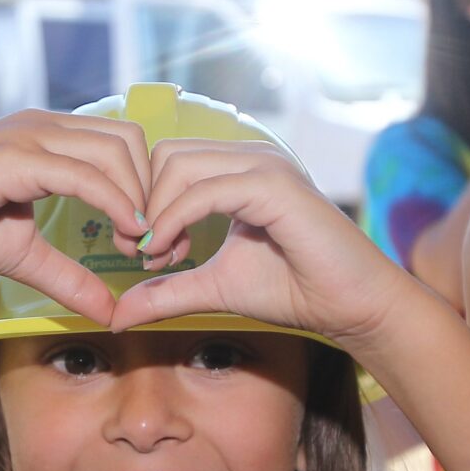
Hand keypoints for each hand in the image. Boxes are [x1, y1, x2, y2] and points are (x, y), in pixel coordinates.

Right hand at [0, 110, 149, 326]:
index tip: (148, 238)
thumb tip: (111, 311)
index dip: (145, 187)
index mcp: (47, 136)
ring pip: (114, 151)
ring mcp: (28, 135)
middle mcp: (42, 125)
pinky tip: (124, 234)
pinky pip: (83, 174)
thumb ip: (68, 277)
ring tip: (135, 244)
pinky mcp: (14, 157)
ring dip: (137, 199)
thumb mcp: (23, 256)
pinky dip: (114, 204)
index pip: (121, 143)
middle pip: (129, 140)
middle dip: (150, 190)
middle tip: (150, 242)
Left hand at [109, 140, 408, 346]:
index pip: (167, 161)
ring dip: (156, 213)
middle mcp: (250, 157)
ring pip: (178, 165)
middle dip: (141, 203)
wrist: (351, 306)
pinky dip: (176, 220)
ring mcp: (264, 165)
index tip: (143, 252)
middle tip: (144, 254)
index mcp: (238, 170)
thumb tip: (118, 314)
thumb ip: (167, 291)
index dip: (143, 202)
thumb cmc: (294, 291)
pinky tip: (171, 253)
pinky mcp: (274, 185)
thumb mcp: (214, 288)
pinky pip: (205, 190)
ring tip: (161, 257)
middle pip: (164, 155)